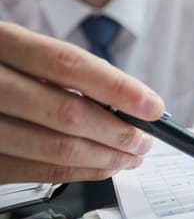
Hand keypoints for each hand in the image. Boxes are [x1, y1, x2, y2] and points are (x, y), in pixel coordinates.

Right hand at [0, 22, 164, 182]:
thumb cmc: (0, 68)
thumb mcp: (24, 53)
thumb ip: (68, 74)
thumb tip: (127, 101)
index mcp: (2, 44)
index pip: (70, 65)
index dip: (119, 89)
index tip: (153, 106)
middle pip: (68, 114)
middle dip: (119, 133)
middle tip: (145, 141)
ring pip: (56, 150)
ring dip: (106, 158)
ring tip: (131, 157)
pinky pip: (38, 174)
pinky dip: (80, 174)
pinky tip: (102, 168)